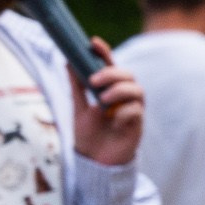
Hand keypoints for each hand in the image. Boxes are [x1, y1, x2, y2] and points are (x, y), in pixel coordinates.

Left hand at [69, 47, 143, 167]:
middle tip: (93, 81)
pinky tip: (113, 120)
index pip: (110, 65)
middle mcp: (124, 96)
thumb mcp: (79, 109)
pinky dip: (123, 112)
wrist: (94, 162)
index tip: (92, 43)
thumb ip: (76, 87)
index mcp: (110, 89)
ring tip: (103, 101)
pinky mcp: (137, 125)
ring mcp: (132, 109)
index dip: (104, 52)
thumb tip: (68, 62)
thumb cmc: (89, 135)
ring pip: (136, 89)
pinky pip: (136, 111)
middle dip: (110, 74)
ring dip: (119, 90)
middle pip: (127, 74)